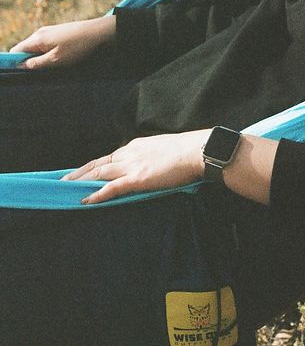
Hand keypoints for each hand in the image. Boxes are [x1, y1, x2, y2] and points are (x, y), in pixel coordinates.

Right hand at [10, 16, 115, 69]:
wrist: (99, 32)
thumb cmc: (78, 46)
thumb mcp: (56, 60)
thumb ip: (37, 63)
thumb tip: (21, 66)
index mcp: (37, 39)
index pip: (15, 51)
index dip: (14, 63)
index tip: (21, 73)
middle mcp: (40, 33)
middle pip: (25, 50)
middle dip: (29, 62)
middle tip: (42, 71)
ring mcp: (49, 31)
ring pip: (36, 49)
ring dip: (41, 59)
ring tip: (54, 65)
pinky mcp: (58, 33)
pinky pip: (46, 45)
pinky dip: (49, 53)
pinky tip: (60, 58)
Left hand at [61, 130, 210, 204]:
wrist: (198, 151)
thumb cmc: (187, 152)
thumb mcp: (163, 151)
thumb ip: (150, 159)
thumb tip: (147, 169)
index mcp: (137, 146)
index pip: (109, 157)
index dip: (93, 166)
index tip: (82, 172)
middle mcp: (130, 152)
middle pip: (98, 163)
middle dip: (79, 173)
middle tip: (63, 182)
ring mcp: (133, 165)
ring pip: (99, 173)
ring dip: (81, 182)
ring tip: (66, 190)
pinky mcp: (138, 178)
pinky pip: (112, 187)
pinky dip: (97, 194)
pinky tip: (85, 200)